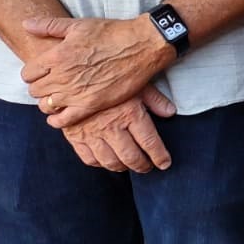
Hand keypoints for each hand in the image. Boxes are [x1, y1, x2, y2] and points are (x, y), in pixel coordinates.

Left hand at [22, 15, 174, 126]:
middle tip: (53, 82)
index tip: (43, 71)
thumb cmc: (112, 33)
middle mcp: (63, 76)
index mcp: (57, 56)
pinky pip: (62, 120)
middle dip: (41, 86)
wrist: (142, 45)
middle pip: (34, 90)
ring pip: (45, 105)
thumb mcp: (79, 25)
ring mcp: (76, 92)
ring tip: (59, 95)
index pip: (28, 73)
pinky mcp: (91, 105)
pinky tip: (60, 113)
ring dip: (48, 101)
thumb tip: (26, 25)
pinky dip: (57, 119)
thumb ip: (49, 26)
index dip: (33, 72)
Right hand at [62, 85, 176, 172]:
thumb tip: (170, 112)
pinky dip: (100, 164)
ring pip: (110, 162)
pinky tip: (107, 161)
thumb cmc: (109, 78)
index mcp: (129, 113)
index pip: (149, 142)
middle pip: (131, 157)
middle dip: (142, 166)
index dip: (159, 156)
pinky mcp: (76, 137)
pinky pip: (89, 159)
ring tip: (130, 166)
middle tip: (148, 167)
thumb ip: (155, 99)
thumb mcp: (137, 83)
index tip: (165, 163)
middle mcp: (111, 127)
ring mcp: (92, 134)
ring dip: (122, 167)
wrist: (73, 76)